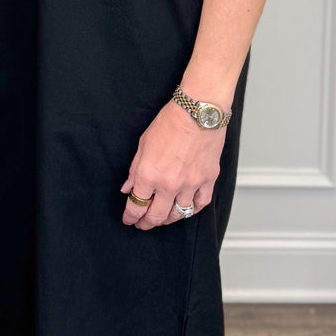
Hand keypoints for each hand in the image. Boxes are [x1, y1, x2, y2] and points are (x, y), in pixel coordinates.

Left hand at [119, 99, 224, 228]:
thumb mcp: (143, 144)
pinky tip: (186, 208)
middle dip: (146, 223)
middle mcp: (168, 184)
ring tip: (163, 218)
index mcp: (148, 174)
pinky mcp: (207, 180)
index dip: (130, 217)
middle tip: (143, 224)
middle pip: (156, 216)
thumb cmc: (170, 122)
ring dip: (168, 220)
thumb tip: (128, 188)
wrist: (198, 111)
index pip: (136, 206)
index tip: (129, 219)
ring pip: (178, 214)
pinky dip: (191, 210)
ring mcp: (190, 184)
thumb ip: (134, 171)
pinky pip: (200, 204)